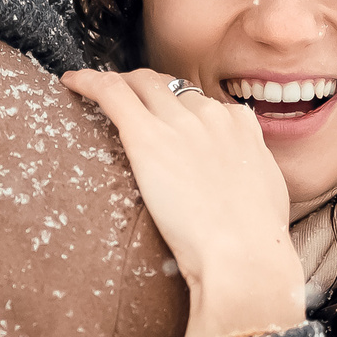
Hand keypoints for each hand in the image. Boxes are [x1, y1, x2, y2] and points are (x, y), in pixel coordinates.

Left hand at [63, 69, 307, 336]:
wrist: (244, 254)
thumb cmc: (255, 240)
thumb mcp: (267, 194)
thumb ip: (252, 173)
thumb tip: (246, 178)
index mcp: (240, 127)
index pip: (203, 102)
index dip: (180, 106)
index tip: (165, 117)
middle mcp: (210, 115)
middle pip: (170, 87)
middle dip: (146, 88)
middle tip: (125, 100)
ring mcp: (179, 123)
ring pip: (141, 83)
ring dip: (118, 83)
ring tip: (95, 89)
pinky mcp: (148, 136)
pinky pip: (111, 93)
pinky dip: (88, 81)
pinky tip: (70, 81)